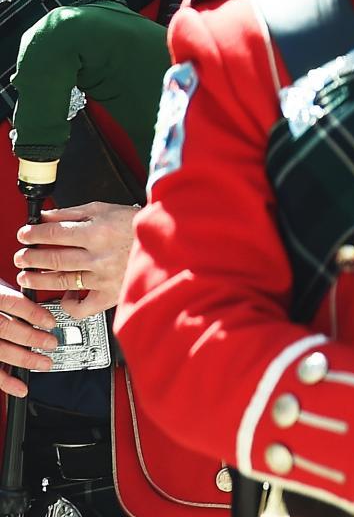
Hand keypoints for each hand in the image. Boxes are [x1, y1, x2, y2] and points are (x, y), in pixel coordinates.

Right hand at [0, 280, 63, 396]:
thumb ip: (8, 296)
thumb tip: (36, 302)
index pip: (11, 302)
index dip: (33, 313)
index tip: (50, 322)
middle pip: (5, 327)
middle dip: (32, 337)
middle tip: (51, 343)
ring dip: (23, 359)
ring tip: (44, 363)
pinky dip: (5, 381)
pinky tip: (20, 388)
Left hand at [16, 203, 136, 318]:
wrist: (170, 244)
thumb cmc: (137, 226)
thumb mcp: (106, 209)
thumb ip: (72, 213)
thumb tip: (45, 216)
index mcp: (97, 232)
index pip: (54, 233)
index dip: (33, 234)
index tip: (24, 236)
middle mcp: (99, 256)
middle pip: (54, 258)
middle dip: (30, 257)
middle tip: (21, 257)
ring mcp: (104, 278)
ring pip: (62, 281)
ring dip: (39, 280)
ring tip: (28, 277)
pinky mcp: (111, 295)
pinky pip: (84, 307)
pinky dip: (69, 305)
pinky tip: (65, 298)